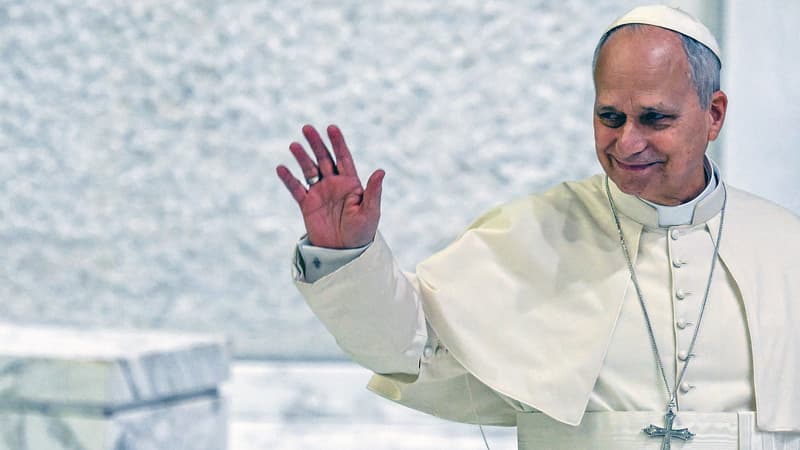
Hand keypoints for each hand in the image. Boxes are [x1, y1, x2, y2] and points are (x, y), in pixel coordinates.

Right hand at [276, 124, 384, 248]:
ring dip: (302, 157)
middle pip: (324, 158)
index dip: (338, 142)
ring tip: (294, 145)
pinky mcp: (307, 205)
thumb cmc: (362, 232)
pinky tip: (281, 168)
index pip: (343, 157)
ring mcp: (320, 193)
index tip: (332, 128)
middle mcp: (334, 184)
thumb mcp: (370, 211)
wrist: (345, 252)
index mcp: (351, 183)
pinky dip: (289, 179)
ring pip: (309, 170)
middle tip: (307, 128)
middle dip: (316, 143)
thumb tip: (381, 171)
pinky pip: (296, 189)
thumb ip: (373, 191)